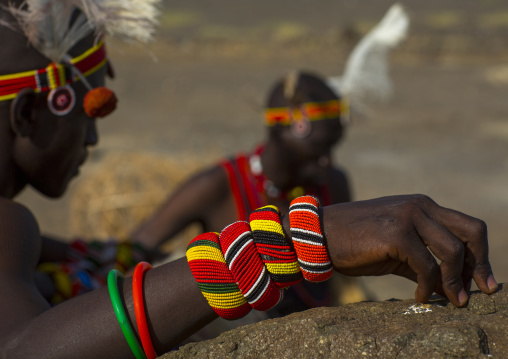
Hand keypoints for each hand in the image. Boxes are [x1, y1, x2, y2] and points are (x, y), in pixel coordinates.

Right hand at [321, 194, 497, 306]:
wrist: (320, 234)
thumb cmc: (355, 242)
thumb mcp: (395, 250)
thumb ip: (423, 263)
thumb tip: (450, 289)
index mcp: (422, 206)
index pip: (467, 226)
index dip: (480, 255)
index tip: (483, 282)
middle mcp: (420, 206)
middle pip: (472, 231)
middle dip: (480, 264)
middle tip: (480, 290)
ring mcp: (409, 217)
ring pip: (453, 251)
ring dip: (456, 281)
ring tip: (452, 299)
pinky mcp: (396, 234)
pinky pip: (427, 266)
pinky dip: (429, 287)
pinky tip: (421, 296)